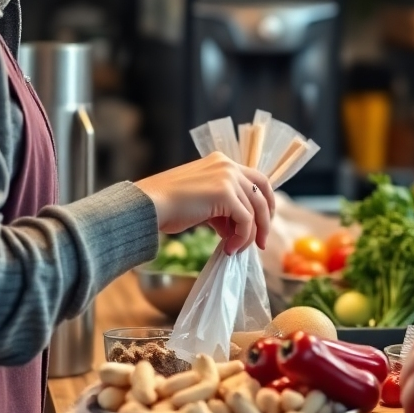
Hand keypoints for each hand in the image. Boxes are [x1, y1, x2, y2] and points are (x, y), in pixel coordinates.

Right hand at [134, 152, 275, 254]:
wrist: (148, 205)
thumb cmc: (169, 206)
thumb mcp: (203, 201)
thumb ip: (223, 208)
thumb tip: (239, 229)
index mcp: (222, 162)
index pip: (257, 179)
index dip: (265, 202)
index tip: (262, 223)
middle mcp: (228, 165)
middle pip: (262, 192)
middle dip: (265, 219)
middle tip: (261, 243)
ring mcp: (227, 177)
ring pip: (254, 210)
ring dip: (249, 235)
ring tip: (236, 250)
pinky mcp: (225, 194)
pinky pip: (245, 221)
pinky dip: (241, 238)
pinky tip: (229, 249)